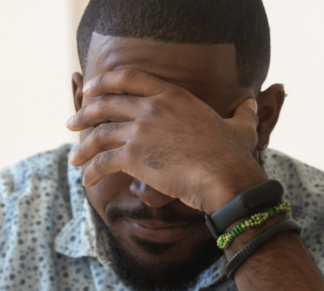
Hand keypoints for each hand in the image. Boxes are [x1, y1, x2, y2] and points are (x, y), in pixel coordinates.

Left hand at [66, 69, 267, 213]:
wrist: (227, 178)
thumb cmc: (235, 156)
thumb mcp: (241, 127)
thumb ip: (242, 114)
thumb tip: (252, 104)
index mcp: (173, 95)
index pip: (130, 78)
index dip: (105, 82)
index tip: (90, 88)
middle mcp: (152, 107)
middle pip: (106, 104)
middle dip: (85, 113)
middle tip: (71, 122)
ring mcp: (141, 130)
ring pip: (99, 133)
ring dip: (82, 145)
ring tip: (74, 158)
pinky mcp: (134, 157)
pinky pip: (102, 160)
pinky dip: (91, 169)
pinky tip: (86, 178)